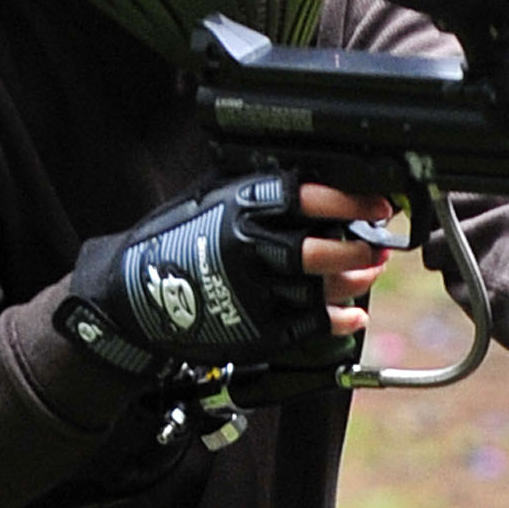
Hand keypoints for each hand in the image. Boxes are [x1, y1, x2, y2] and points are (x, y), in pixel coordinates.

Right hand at [59, 176, 354, 379]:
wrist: (131, 299)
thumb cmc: (171, 242)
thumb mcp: (207, 196)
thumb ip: (255, 185)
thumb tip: (312, 177)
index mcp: (238, 207)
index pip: (306, 197)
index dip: (348, 201)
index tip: (376, 204)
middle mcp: (249, 248)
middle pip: (319, 249)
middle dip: (358, 246)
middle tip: (376, 241)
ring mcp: (254, 292)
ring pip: (319, 288)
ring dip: (353, 280)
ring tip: (367, 271)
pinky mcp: (255, 330)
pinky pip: (308, 326)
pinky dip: (337, 320)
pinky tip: (350, 312)